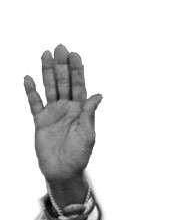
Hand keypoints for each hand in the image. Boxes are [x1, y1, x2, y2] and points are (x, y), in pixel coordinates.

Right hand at [24, 44, 101, 204]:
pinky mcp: (40, 121)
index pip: (79, 86)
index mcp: (81, 111)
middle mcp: (67, 109)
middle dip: (62, 65)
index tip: (75, 55)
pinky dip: (31, 91)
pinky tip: (28, 78)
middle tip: (60, 47)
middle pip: (63, 82)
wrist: (63, 172)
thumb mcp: (88, 134)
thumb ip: (90, 114)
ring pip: (49, 87)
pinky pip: (34, 103)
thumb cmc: (79, 156)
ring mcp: (53, 113)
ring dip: (47, 71)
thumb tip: (98, 95)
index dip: (77, 71)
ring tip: (45, 54)